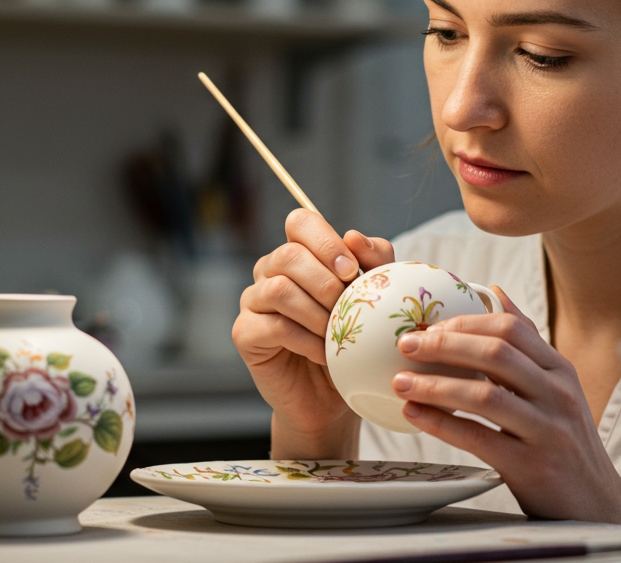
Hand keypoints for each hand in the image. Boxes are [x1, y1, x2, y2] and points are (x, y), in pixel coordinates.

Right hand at [233, 208, 394, 458]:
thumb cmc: (353, 344)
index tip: (351, 270)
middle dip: (327, 283)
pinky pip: (274, 326)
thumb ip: (375, 261)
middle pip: (290, 254)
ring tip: (337, 335)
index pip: (301, 221)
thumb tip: (354, 236)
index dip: (326, 241)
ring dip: (318, 314)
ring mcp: (253, 302)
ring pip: (280, 288)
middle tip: (348, 307)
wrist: (334, 398)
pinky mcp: (245, 334)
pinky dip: (307, 341)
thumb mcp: (375, 299)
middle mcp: (269, 272)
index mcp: (299, 255)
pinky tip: (324, 355)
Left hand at [390, 288, 620, 525]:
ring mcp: (547, 430)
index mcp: (560, 370)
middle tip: (406, 344)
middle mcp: (557, 395)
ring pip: (484, 395)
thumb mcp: (556, 389)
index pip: (511, 328)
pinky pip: (478, 438)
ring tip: (400, 381)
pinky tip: (414, 415)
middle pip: (496, 353)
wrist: (598, 505)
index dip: (465, 322)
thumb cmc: (565, 443)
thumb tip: (494, 292)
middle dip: (444, 344)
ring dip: (435, 385)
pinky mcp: (531, 466)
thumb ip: (526, 346)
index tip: (429, 325)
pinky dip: (441, 423)